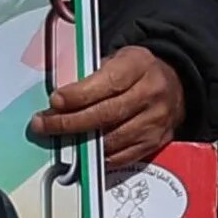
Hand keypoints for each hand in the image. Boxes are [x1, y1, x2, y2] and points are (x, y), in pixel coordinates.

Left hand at [30, 45, 184, 170]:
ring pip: (111, 139)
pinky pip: (120, 157)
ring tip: (57, 139)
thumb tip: (57, 99)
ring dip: (79, 142)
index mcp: (139, 65)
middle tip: (42, 125)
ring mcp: (156, 120)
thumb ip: (90, 76)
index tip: (54, 101)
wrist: (174, 86)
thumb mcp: (116, 60)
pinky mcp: (155, 142)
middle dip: (69, 122)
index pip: (108, 82)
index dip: (79, 95)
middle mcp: (151, 93)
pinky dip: (97, 157)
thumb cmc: (134, 73)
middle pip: (106, 114)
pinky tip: (80, 150)